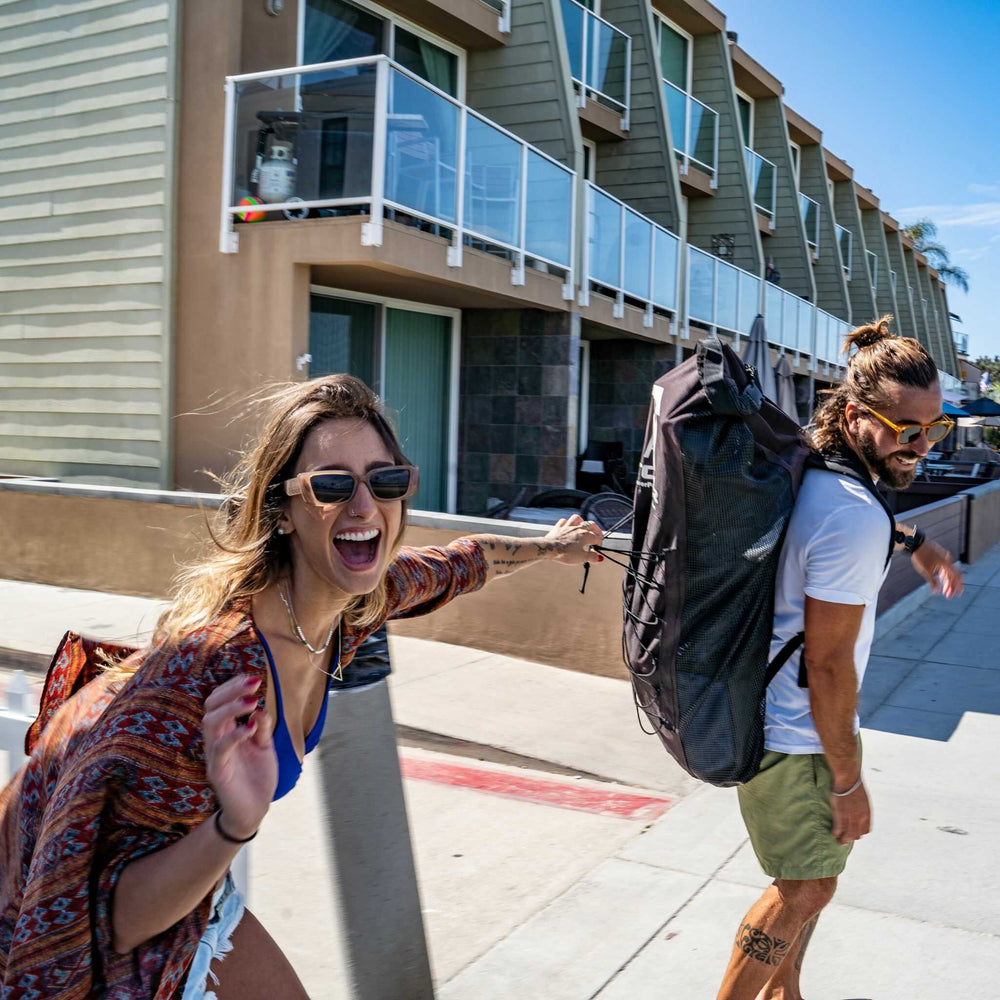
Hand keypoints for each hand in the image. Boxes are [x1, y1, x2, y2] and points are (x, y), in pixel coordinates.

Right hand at [203, 675, 276, 837]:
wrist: (254, 810)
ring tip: (252, 700)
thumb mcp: (265, 746)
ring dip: (231, 708)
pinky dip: (235, 735)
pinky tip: (251, 727)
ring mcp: (215, 755)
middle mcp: (216, 740)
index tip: (252, 677)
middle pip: (211, 707)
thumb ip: (262, 727)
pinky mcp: (218, 771)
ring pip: (211, 723)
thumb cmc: (256, 776)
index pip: (220, 702)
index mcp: (226, 732)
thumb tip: (259, 708)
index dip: (232, 687)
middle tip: (253, 682)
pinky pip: (220, 749)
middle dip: (230, 691)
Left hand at [544, 514, 604, 564]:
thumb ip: (592, 557)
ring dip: (582, 521)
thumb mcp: (581, 558)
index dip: (599, 544)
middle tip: (598, 535)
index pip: (597, 538)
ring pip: (577, 518)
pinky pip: (564, 521)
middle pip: (591, 524)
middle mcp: (578, 528)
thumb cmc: (564, 553)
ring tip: (584, 526)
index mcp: (585, 536)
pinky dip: (567, 523)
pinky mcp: (558, 527)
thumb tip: (599, 557)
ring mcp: (568, 526)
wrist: (549, 549)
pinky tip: (568, 526)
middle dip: (596, 529)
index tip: (598, 550)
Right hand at [830, 780, 870, 845]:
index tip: (856, 833)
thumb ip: (862, 806)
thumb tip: (859, 808)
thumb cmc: (854, 784)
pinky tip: (833, 834)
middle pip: (857, 834)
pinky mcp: (841, 815)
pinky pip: (839, 828)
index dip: (860, 833)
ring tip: (839, 842)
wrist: (848, 779)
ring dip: (843, 839)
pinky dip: (836, 833)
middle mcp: (861, 818)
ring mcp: (851, 817)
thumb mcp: (863, 797)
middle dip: (851, 838)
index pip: (866, 829)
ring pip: (848, 834)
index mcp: (867, 813)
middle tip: (846, 841)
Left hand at [912, 539, 962, 598]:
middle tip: (948, 596)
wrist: (915, 543)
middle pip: (952, 575)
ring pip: (948, 572)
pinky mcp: (939, 556)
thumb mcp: (925, 571)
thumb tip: (936, 592)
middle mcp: (947, 560)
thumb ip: (932, 582)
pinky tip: (940, 580)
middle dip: (951, 587)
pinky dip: (944, 575)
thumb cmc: (920, 556)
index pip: (956, 576)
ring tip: (943, 591)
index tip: (957, 594)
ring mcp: (944, 558)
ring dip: (947, 582)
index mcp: (946, 564)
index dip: (958, 586)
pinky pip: (945, 567)